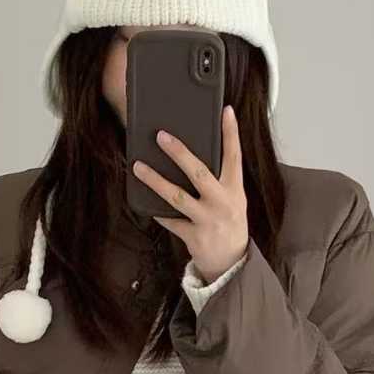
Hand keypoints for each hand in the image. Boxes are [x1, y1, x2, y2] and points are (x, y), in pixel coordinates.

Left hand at [131, 105, 248, 283]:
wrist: (232, 262)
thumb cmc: (229, 222)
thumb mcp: (233, 198)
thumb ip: (220, 178)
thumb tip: (195, 153)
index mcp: (235, 189)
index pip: (234, 156)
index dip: (231, 133)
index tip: (226, 111)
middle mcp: (222, 202)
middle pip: (199, 173)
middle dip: (180, 153)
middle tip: (161, 136)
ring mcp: (207, 220)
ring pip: (177, 197)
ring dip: (156, 181)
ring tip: (138, 167)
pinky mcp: (194, 237)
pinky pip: (170, 220)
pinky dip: (157, 211)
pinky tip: (145, 201)